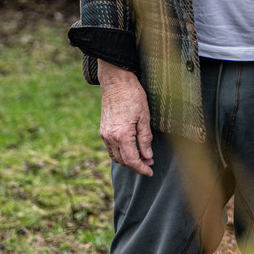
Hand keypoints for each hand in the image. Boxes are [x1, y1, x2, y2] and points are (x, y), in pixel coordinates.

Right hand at [98, 60, 154, 175]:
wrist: (116, 82)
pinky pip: (111, 148)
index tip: (150, 172)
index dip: (141, 168)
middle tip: (149, 162)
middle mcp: (110, 137)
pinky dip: (121, 152)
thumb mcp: (144, 117)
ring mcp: (104, 134)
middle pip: (123, 160)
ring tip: (142, 156)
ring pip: (115, 156)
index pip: (131, 160)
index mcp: (121, 135)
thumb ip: (145, 139)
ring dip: (128, 160)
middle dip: (136, 164)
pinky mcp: (103, 130)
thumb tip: (147, 156)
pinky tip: (131, 148)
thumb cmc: (132, 96)